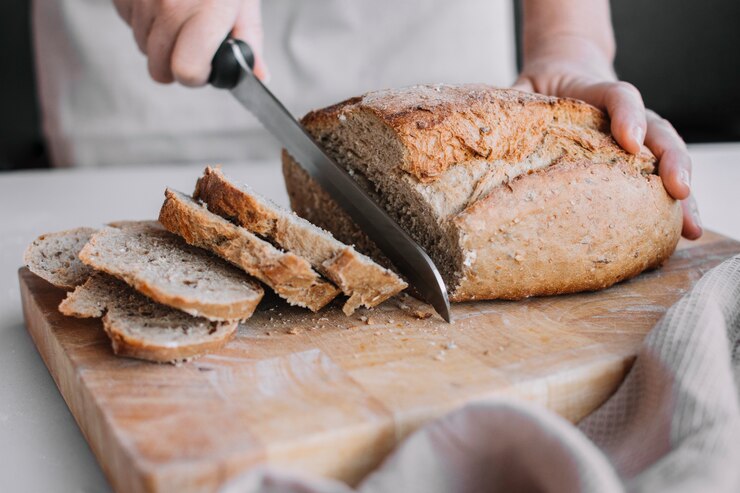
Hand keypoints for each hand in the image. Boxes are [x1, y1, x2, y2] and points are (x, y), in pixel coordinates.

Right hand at [112, 0, 268, 85]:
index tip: (205, 66)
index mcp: (206, 11)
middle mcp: (169, 5)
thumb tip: (259, 74)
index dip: (197, 75)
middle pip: (158, 68)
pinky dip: (143, 19)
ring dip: (159, 41)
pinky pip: (127, 22)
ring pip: (141, 46)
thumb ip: (249, 39)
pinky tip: (160, 2)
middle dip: (176, 63)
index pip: (186, 71)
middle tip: (192, 45)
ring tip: (179, 15)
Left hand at [513, 53, 702, 239]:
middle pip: (658, 130)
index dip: (627, 115)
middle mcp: (625, 115)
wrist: (565, 70)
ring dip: (682, 192)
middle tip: (678, 189)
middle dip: (670, 160)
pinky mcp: (637, 159)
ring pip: (667, 157)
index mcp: (594, 91)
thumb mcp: (524, 89)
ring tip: (689, 226)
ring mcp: (637, 136)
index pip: (618, 96)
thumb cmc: (543, 86)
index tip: (629, 140)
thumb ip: (512, 104)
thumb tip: (482, 129)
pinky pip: (659, 179)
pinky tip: (682, 232)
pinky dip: (673, 205)